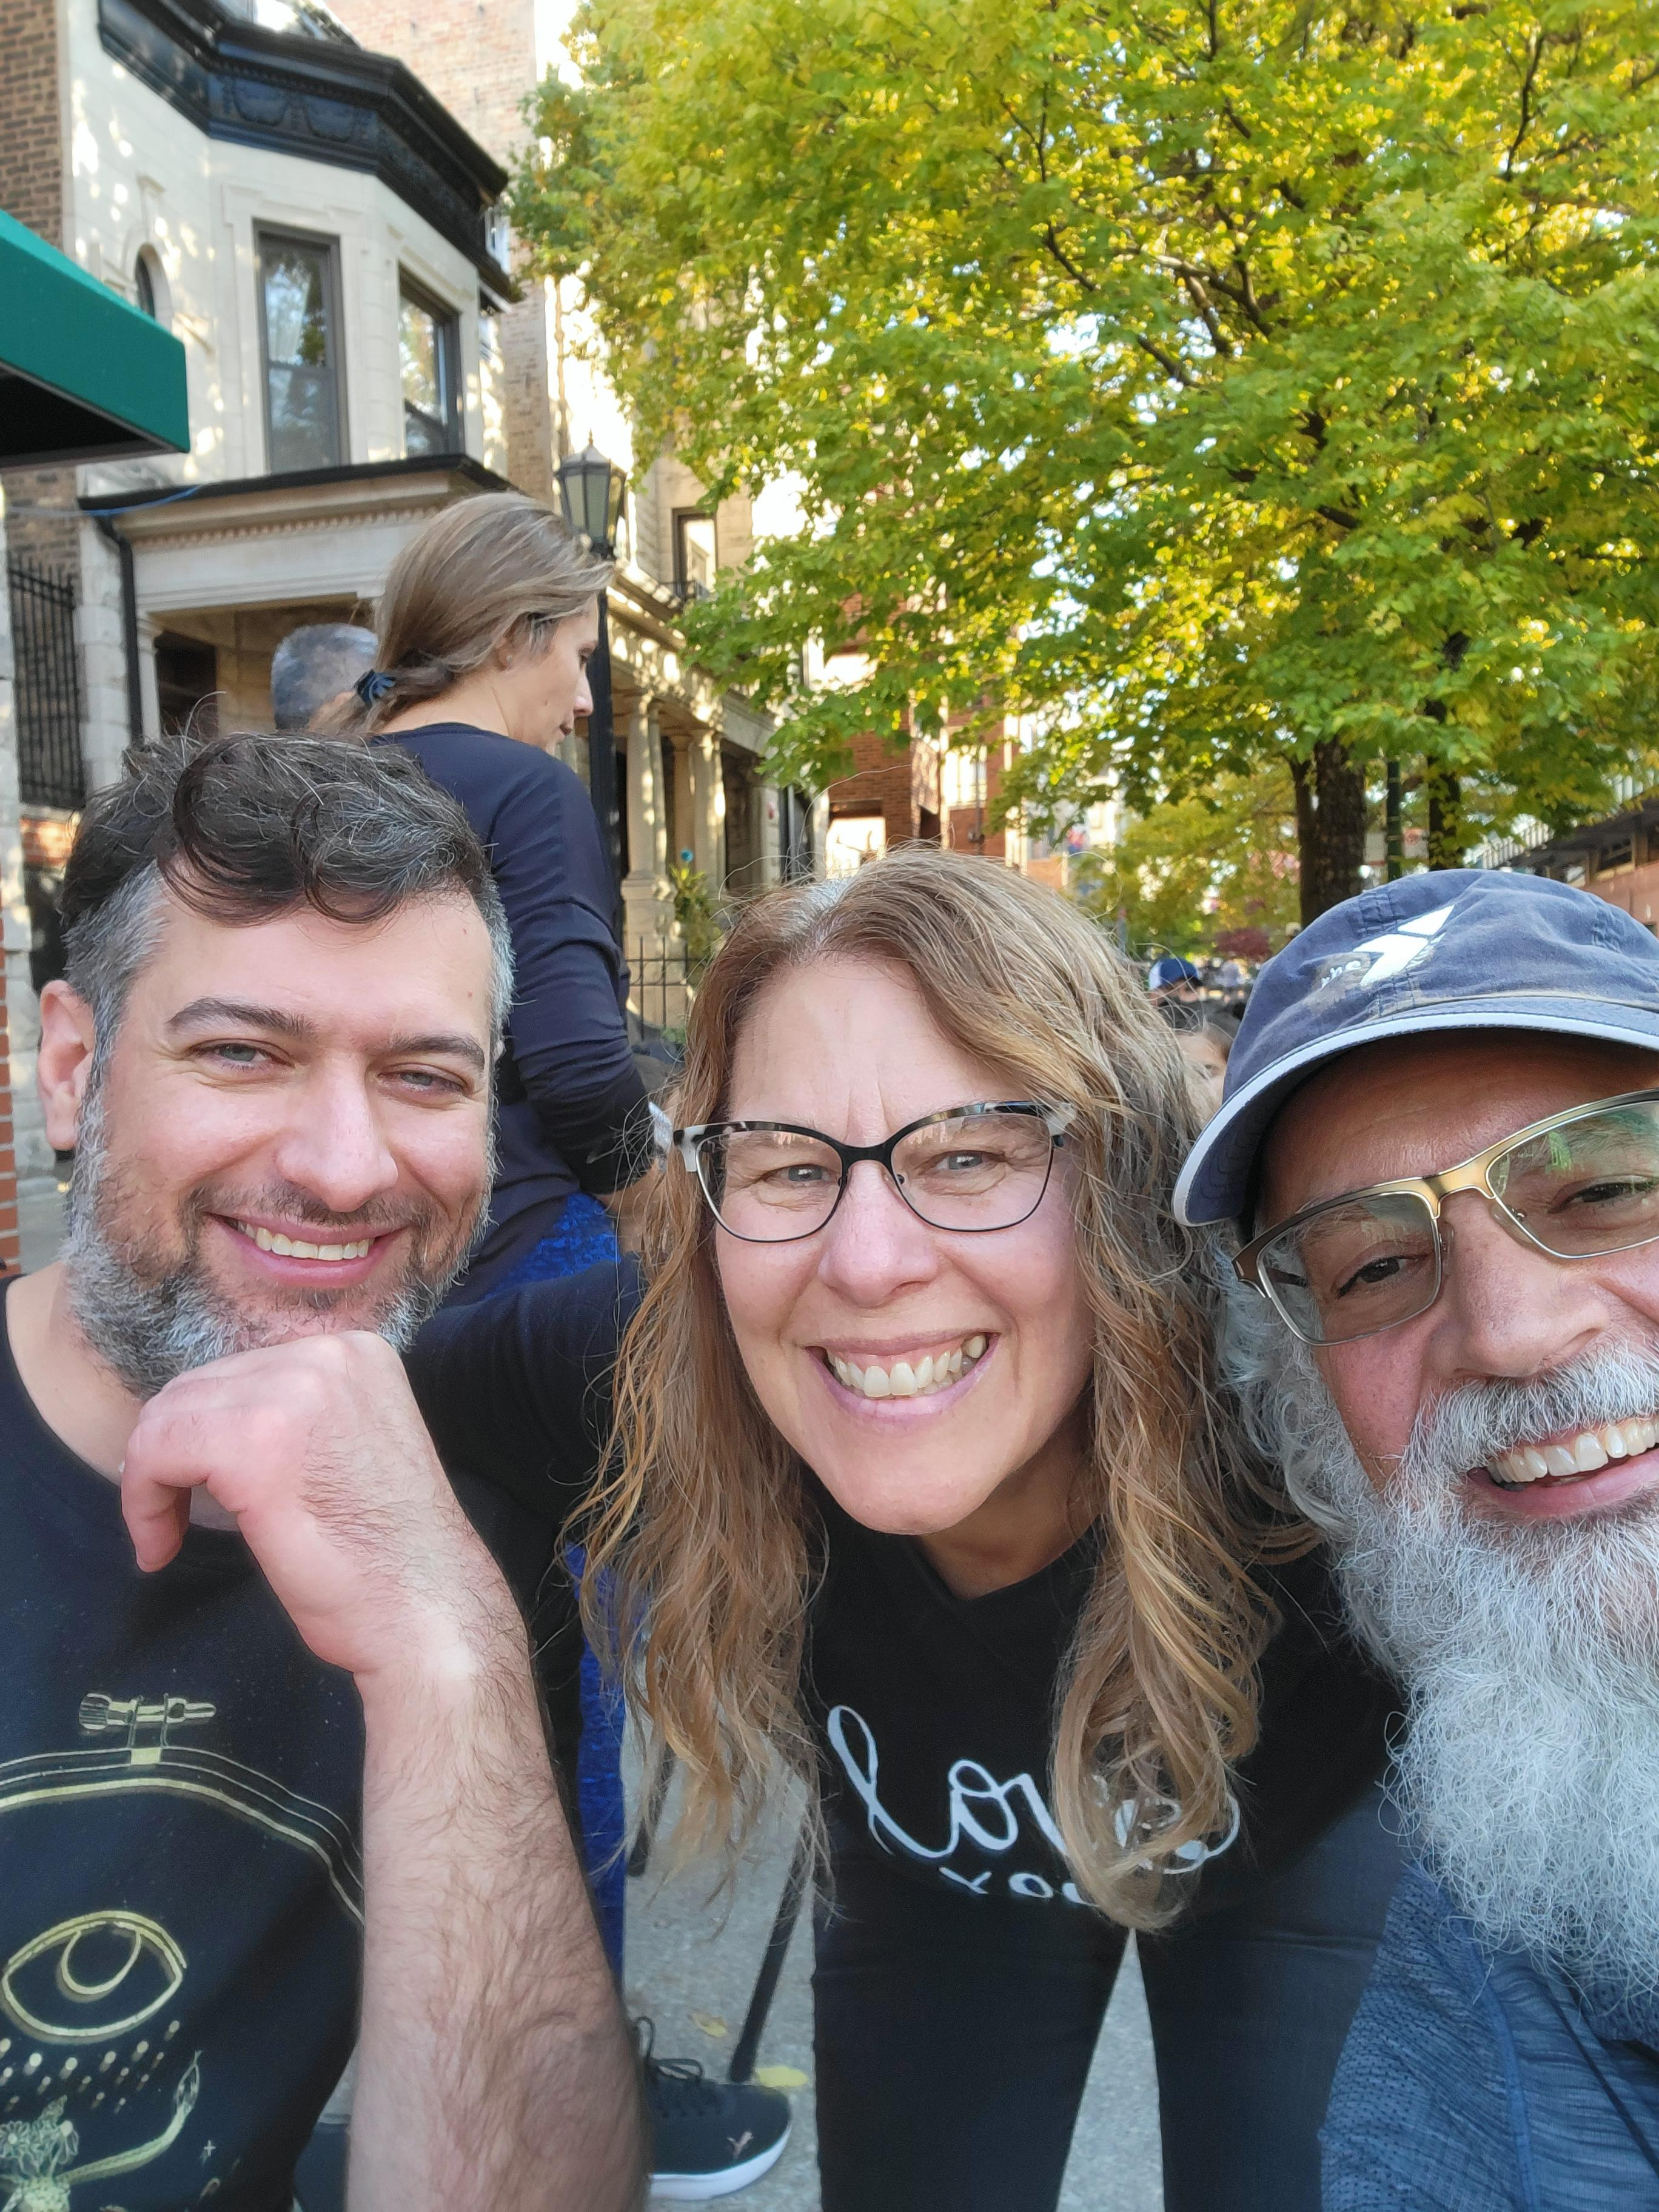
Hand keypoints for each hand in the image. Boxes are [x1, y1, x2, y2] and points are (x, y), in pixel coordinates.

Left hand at [120, 1333, 517, 1687]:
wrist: (427, 1611)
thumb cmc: (388, 1556)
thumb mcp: (347, 1448)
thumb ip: (294, 1417)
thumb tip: (208, 1423)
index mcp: (355, 1351)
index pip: (239, 1372)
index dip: (203, 1435)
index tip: (199, 1493)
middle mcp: (326, 1353)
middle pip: (196, 1388)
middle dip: (169, 1456)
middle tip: (171, 1522)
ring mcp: (293, 1390)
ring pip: (168, 1416)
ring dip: (151, 1481)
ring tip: (166, 1537)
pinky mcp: (255, 1440)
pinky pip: (156, 1450)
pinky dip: (142, 1502)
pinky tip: (161, 1546)